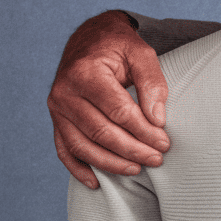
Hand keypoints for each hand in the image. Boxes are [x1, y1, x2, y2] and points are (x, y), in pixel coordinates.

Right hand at [48, 10, 170, 187]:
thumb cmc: (119, 46)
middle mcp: (65, 93)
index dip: (143, 130)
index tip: (164, 142)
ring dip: (110, 163)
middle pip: (100, 131)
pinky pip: (64, 150)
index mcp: (86, 72)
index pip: (118, 111)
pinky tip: (96, 182)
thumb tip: (157, 119)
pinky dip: (78, 169)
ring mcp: (57, 109)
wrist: (90, 39)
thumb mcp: (141, 52)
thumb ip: (152, 82)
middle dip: (131, 150)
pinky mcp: (56, 120)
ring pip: (82, 146)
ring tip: (137, 169)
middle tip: (157, 159)